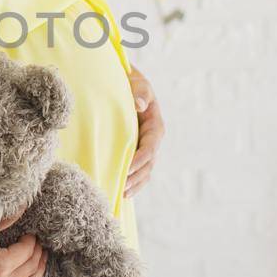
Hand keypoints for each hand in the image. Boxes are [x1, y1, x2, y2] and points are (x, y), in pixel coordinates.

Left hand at [124, 64, 164, 198]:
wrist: (127, 84)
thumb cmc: (132, 83)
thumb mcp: (138, 83)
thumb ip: (139, 92)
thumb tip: (139, 105)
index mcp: (155, 126)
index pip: (150, 147)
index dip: (140, 160)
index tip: (127, 169)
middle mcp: (153, 139)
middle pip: (148, 164)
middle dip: (136, 176)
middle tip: (121, 186)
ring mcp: (146, 148)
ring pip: (145, 171)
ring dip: (135, 183)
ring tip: (121, 193)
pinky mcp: (137, 152)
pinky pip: (139, 171)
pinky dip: (133, 183)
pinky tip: (122, 193)